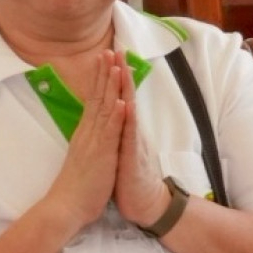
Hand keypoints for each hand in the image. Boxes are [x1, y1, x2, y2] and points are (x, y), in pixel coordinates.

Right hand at [42, 49, 127, 234]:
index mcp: (85, 133)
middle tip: (109, 50)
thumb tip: (90, 132)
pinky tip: (120, 101)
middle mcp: (88, 132)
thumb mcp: (84, 158)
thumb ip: (88, 142)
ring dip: (110, 86)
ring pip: (103, 108)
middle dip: (104, 73)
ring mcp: (94, 142)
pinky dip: (115, 116)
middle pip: (97, 97)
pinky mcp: (101, 155)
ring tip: (115, 66)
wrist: (65, 207)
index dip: (100, 79)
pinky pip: (109, 132)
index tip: (105, 60)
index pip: (94, 100)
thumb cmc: (77, 187)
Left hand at [109, 55, 169, 229]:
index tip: (106, 55)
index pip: (117, 97)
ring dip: (126, 88)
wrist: (145, 204)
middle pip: (125, 96)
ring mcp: (133, 142)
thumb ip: (118, 129)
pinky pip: (131, 136)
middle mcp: (130, 131)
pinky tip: (128, 105)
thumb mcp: (120, 148)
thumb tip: (114, 113)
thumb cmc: (130, 177)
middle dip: (120, 73)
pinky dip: (129, 120)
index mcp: (123, 129)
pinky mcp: (134, 157)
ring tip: (122, 67)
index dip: (112, 77)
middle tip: (117, 48)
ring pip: (130, 110)